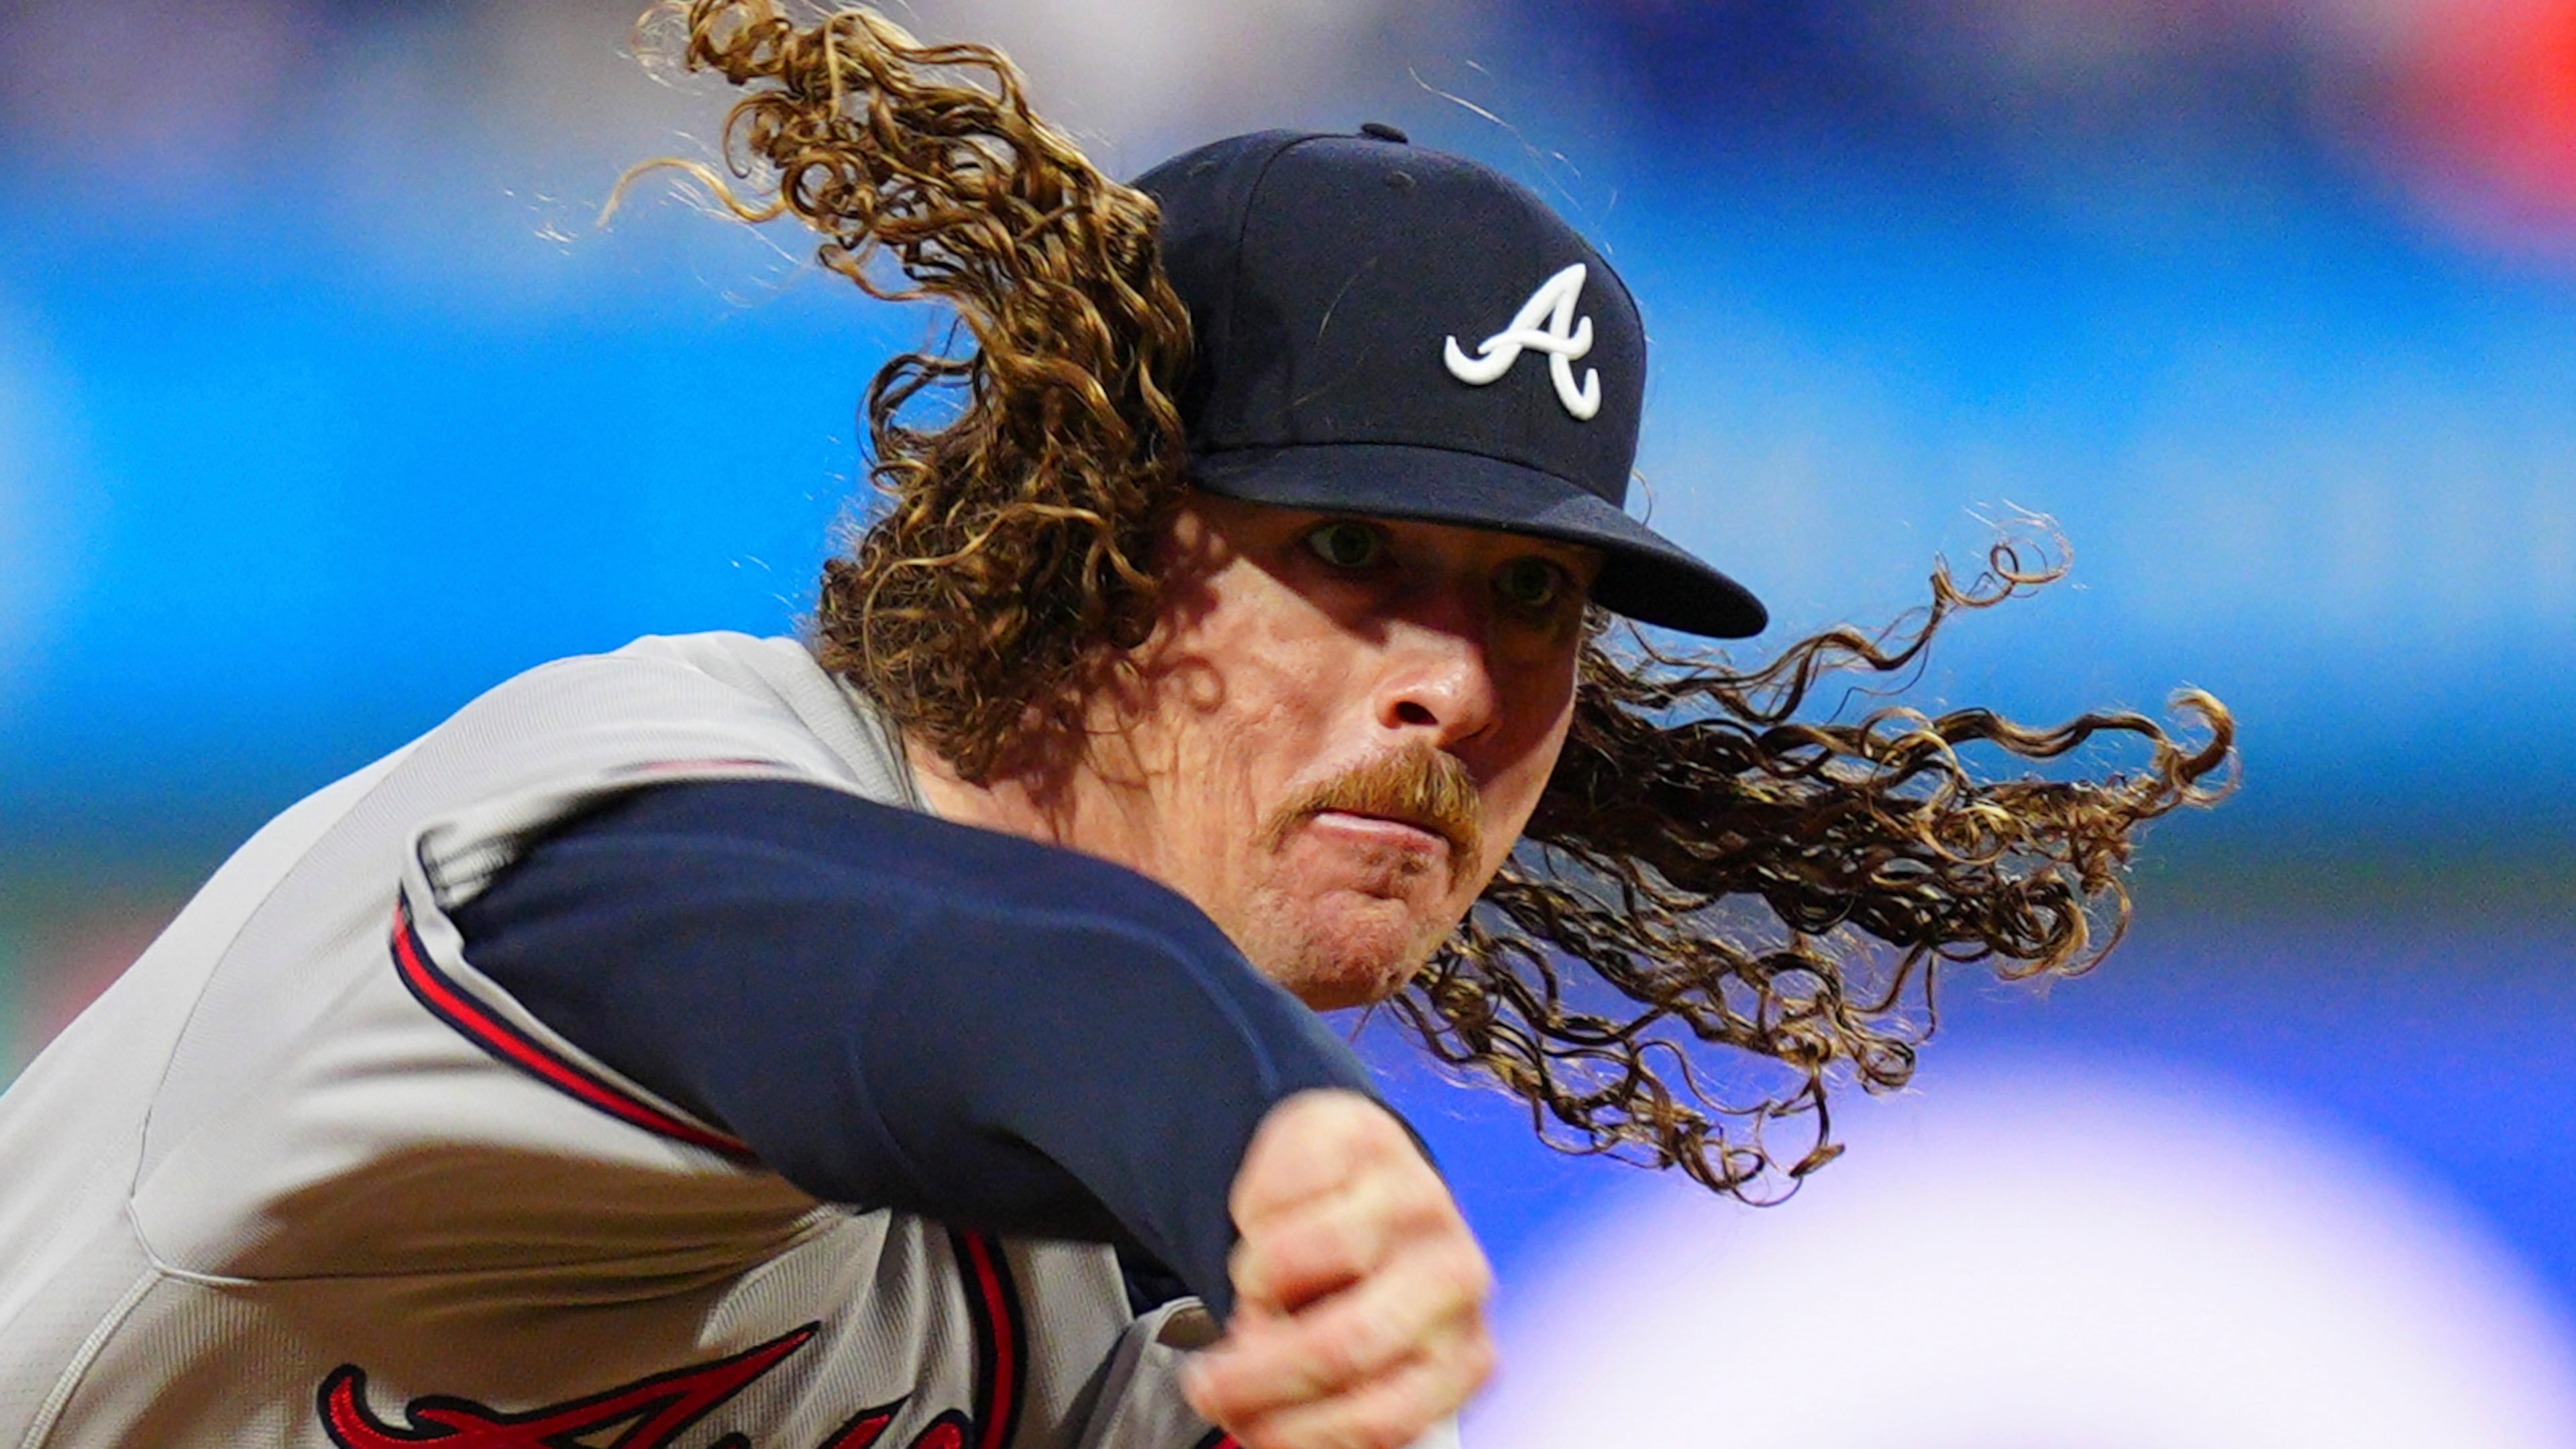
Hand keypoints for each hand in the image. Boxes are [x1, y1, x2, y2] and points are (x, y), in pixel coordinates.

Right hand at [1183, 1089, 1495, 1448]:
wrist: (1364, 1182)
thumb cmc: (1356, 1286)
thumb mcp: (1356, 1363)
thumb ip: (1322, 1398)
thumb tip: (1254, 1411)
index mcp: (1462, 1356)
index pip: (1379, 1420)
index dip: (1292, 1432)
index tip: (1240, 1426)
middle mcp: (1456, 1276)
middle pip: (1342, 1345)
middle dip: (1254, 1374)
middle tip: (1205, 1381)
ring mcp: (1417, 1198)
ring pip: (1297, 1260)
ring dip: (1252, 1282)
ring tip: (1255, 1285)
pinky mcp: (1367, 1136)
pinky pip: (1274, 1190)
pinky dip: (1249, 1213)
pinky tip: (1269, 1220)